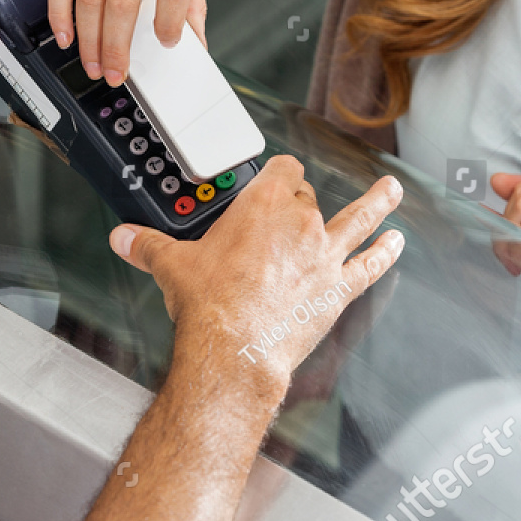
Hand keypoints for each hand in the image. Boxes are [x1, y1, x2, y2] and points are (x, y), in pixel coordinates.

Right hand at [109, 157, 404, 389]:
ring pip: (359, 219)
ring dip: (377, 204)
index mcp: (263, 204)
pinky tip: (396, 244)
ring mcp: (324, 255)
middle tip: (291, 213)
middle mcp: (300, 223)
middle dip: (300, 203)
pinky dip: (385, 254)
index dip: (278, 173)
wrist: (234, 349)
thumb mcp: (172, 267)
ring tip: (391, 190)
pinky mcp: (338, 289)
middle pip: (308, 197)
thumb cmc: (208, 306)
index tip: (273, 178)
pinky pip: (369, 266)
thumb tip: (124, 239)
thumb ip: (149, 246)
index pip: (282, 170)